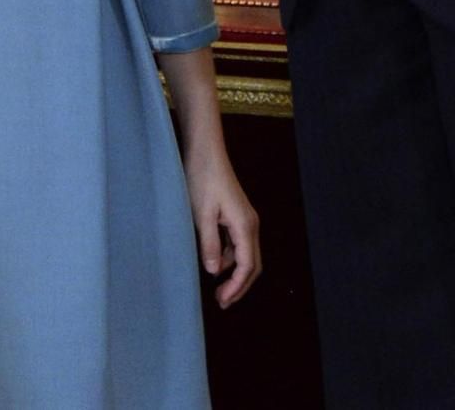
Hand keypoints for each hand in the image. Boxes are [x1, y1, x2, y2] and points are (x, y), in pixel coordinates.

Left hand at [184, 149, 261, 308]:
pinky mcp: (236, 216)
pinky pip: (237, 244)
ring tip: (216, 288)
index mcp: (245, 225)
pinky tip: (214, 262)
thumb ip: (209, 244)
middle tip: (222, 302)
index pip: (248, 265)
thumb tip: (214, 271)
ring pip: (245, 255)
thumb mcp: (202, 214)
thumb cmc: (203, 179)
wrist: (205, 152)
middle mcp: (250, 224)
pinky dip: (228, 258)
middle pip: (252, 264)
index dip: (237, 286)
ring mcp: (244, 219)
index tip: (223, 301)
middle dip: (239, 285)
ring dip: (233, 273)